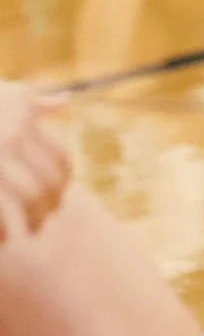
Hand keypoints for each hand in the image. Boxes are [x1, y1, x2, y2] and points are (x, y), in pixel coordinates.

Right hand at [0, 83, 71, 242]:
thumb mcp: (5, 97)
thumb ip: (34, 102)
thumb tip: (64, 101)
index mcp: (20, 124)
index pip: (58, 160)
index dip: (62, 183)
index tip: (56, 197)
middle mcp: (7, 142)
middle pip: (44, 183)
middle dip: (47, 207)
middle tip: (42, 220)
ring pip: (26, 199)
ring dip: (31, 221)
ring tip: (29, 231)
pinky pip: (0, 213)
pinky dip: (4, 230)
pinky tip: (5, 238)